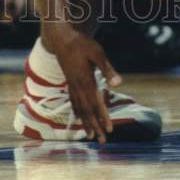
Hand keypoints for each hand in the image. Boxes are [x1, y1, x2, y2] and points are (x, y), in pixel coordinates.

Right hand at [47, 27, 121, 143]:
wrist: (61, 37)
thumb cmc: (81, 43)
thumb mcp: (98, 52)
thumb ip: (107, 69)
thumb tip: (118, 84)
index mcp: (86, 81)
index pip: (96, 104)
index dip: (103, 117)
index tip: (109, 130)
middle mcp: (78, 86)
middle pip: (87, 111)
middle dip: (95, 126)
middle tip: (102, 142)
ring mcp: (72, 85)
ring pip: (80, 108)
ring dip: (86, 123)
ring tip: (91, 136)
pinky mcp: (69, 81)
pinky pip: (73, 101)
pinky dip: (77, 112)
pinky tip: (79, 117)